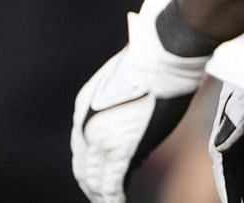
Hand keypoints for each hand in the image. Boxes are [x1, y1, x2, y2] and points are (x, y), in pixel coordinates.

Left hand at [71, 8, 209, 202]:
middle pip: (84, 168)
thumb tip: (129, 121)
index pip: (82, 149)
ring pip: (96, 180)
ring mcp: (102, 140)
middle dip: (93, 185)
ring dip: (102, 195)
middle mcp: (86, 127)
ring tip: (111, 202)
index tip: (98, 176)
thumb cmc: (153, 59)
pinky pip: (112, 184)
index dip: (90, 166)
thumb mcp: (124, 80)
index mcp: (84, 109)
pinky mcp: (120, 151)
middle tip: (102, 196)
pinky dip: (113, 197)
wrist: (162, 56)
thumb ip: (119, 105)